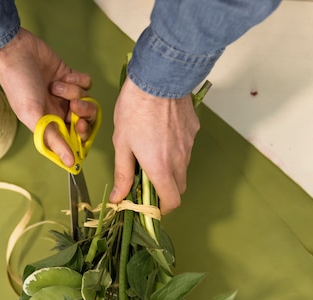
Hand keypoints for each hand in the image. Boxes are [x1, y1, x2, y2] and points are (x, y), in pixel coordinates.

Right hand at [0, 28, 97, 166]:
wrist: (15, 51)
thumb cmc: (18, 85)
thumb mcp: (34, 116)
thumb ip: (54, 140)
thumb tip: (70, 163)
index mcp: (51, 124)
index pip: (75, 138)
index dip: (82, 135)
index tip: (79, 127)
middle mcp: (59, 111)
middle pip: (86, 119)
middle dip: (83, 113)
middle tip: (74, 107)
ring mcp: (66, 94)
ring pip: (87, 99)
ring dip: (75, 93)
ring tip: (57, 86)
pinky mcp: (70, 77)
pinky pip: (86, 82)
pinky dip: (77, 79)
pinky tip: (62, 76)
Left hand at [111, 77, 199, 213]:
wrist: (159, 77)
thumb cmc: (135, 109)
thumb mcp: (121, 143)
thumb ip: (122, 173)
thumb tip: (118, 198)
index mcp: (160, 168)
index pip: (172, 201)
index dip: (163, 209)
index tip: (151, 205)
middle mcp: (180, 160)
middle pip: (179, 187)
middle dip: (166, 190)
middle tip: (148, 180)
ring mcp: (189, 145)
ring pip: (183, 167)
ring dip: (170, 169)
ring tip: (153, 150)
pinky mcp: (193, 131)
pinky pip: (186, 148)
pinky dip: (176, 149)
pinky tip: (162, 132)